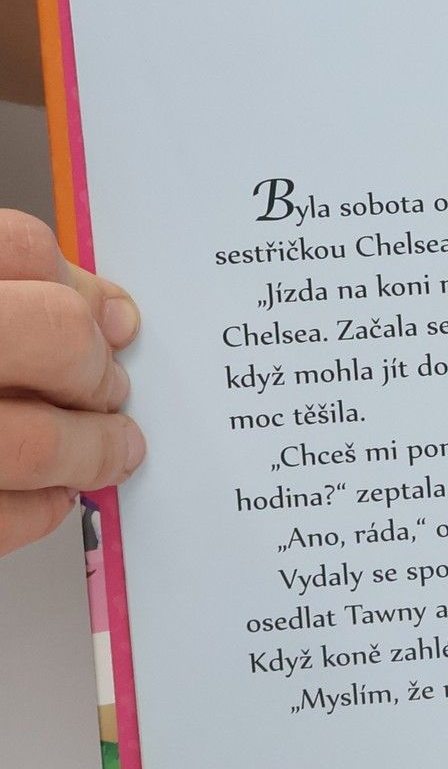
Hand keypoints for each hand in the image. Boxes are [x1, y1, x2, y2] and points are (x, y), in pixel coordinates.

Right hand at [0, 211, 144, 556]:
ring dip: (92, 450)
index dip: (84, 290)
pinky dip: (42, 511)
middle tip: (110, 390)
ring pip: (31, 444)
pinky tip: (52, 496)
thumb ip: (19, 296)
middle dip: (98, 369)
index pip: (20, 249)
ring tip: (113, 450)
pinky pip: (1, 518)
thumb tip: (115, 317)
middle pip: (53, 334)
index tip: (114, 323)